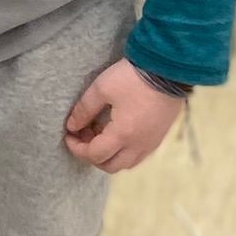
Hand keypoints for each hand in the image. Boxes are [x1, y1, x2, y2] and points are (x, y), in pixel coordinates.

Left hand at [64, 59, 183, 173]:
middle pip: (110, 166)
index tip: (68, 135)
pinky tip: (116, 130)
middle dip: (91, 155)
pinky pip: (138, 155)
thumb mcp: (101, 89)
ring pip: (126, 163)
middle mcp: (139, 145)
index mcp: (123, 135)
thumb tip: (71, 127)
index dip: (77, 148)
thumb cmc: (131, 78)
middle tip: (82, 135)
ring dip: (108, 154)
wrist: (167, 69)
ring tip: (99, 132)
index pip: (94, 154)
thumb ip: (84, 110)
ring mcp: (151, 143)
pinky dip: (123, 150)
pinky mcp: (159, 137)